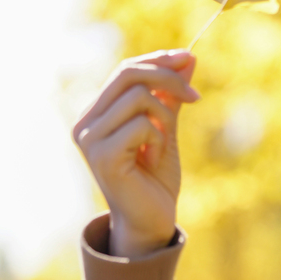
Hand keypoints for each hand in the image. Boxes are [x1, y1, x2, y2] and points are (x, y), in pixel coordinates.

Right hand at [72, 50, 199, 257]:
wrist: (152, 221)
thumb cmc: (155, 179)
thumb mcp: (167, 128)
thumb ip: (171, 96)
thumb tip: (188, 58)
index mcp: (96, 113)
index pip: (125, 70)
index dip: (158, 60)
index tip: (189, 58)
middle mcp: (85, 122)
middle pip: (127, 74)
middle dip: (168, 77)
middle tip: (195, 96)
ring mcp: (89, 139)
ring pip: (137, 98)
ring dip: (164, 116)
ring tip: (164, 142)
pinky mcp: (102, 155)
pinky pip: (141, 125)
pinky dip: (159, 137)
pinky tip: (153, 158)